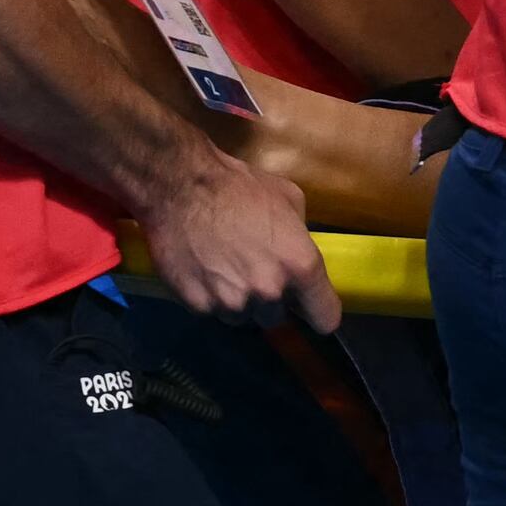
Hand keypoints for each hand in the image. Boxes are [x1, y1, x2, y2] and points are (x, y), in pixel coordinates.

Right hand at [149, 148, 337, 328]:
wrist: (180, 186)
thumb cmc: (238, 187)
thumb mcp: (289, 200)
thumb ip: (302, 237)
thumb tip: (299, 254)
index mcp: (301, 266)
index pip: (325, 318)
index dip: (317, 313)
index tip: (308, 309)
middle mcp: (270, 291)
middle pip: (277, 318)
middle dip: (269, 300)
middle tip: (252, 272)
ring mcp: (232, 302)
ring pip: (243, 318)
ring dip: (238, 302)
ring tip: (224, 269)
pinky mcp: (199, 305)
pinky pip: (212, 313)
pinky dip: (209, 298)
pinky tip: (203, 271)